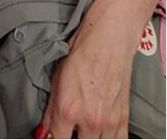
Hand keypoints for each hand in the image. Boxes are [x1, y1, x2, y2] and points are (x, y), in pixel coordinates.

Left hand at [41, 22, 131, 137]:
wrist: (110, 37)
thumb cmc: (84, 51)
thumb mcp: (57, 80)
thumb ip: (50, 112)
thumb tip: (43, 131)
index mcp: (68, 110)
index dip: (52, 139)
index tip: (53, 135)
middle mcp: (89, 119)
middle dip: (72, 138)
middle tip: (71, 129)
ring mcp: (108, 120)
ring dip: (89, 138)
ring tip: (85, 130)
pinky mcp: (123, 117)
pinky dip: (109, 139)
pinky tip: (102, 133)